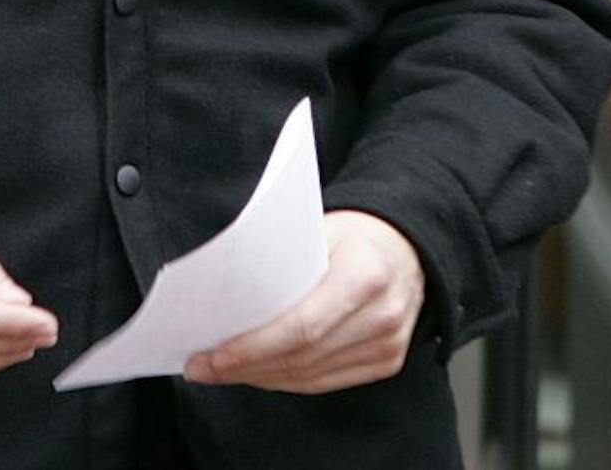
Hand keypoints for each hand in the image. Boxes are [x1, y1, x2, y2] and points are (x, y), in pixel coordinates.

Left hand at [184, 210, 424, 394]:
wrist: (407, 245)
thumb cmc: (354, 232)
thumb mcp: (319, 228)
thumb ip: (283, 260)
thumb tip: (225, 292)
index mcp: (365, 273)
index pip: (302, 327)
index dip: (254, 347)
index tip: (214, 354)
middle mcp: (382, 315)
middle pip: (303, 357)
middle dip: (245, 366)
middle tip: (202, 366)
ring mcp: (388, 344)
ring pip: (311, 377)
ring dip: (261, 377)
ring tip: (221, 371)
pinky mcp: (386, 361)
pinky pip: (326, 382)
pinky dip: (287, 380)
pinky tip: (259, 372)